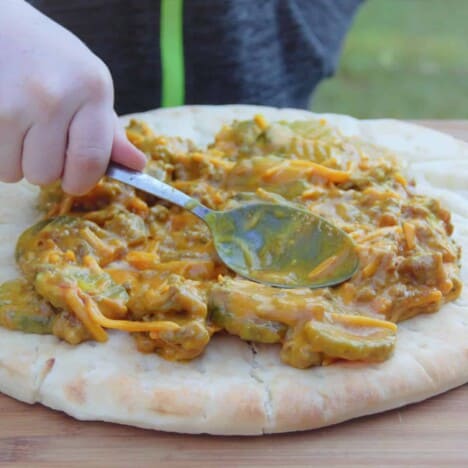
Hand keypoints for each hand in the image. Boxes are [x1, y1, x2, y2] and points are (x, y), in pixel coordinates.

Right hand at [0, 1, 145, 194]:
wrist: (3, 28)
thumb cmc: (53, 61)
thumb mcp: (91, 87)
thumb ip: (111, 132)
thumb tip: (137, 165)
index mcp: (91, 91)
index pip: (90, 161)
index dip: (81, 181)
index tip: (76, 180)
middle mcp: (51, 98)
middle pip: (47, 174)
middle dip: (47, 167)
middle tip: (45, 138)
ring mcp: (10, 105)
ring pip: (14, 173)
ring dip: (19, 161)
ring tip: (23, 128)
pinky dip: (1, 152)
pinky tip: (8, 124)